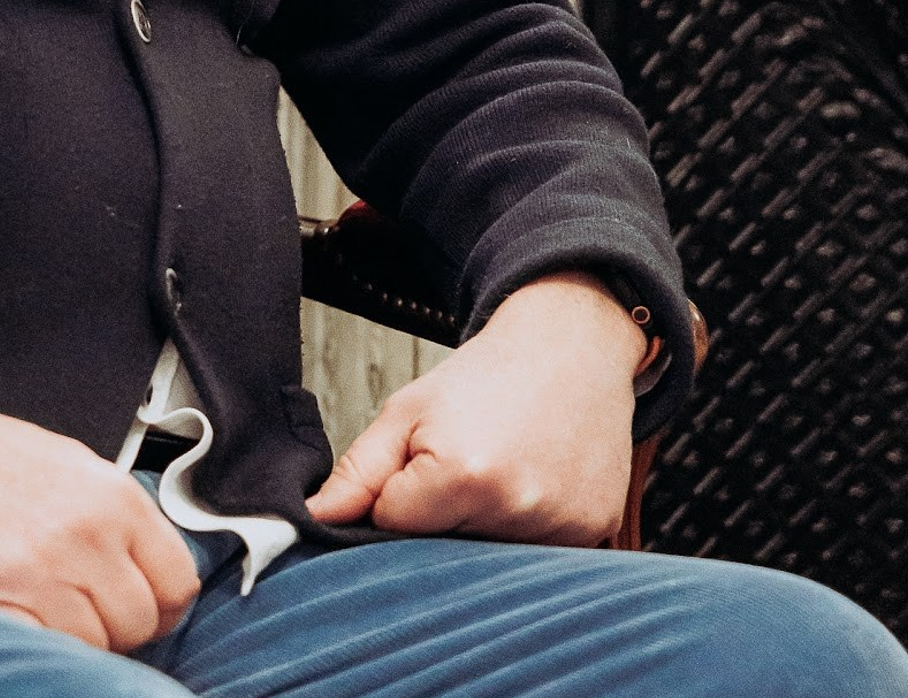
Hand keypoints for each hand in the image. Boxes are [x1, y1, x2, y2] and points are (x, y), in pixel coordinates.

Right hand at [0, 364, 199, 651]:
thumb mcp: (68, 463)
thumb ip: (115, 515)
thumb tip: (151, 573)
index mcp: (114, 493)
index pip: (178, 581)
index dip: (161, 603)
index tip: (140, 606)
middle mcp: (88, 530)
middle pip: (141, 622)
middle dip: (115, 625)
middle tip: (78, 605)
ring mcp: (44, 566)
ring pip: (96, 645)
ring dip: (74, 636)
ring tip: (39, 601)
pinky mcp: (0, 596)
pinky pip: (46, 650)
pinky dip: (34, 641)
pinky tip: (14, 609)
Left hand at [306, 271, 643, 544]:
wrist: (570, 348)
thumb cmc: (486, 377)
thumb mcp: (408, 411)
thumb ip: (359, 472)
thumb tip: (313, 519)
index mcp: (462, 475)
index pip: (392, 527)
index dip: (394, 497)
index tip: (417, 464)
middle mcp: (516, 509)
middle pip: (440, 550)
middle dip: (436, 520)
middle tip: (459, 466)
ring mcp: (561, 528)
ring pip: (487, 559)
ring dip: (481, 527)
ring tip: (500, 468)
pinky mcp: (594, 535)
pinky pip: (536, 557)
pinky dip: (523, 530)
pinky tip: (532, 482)